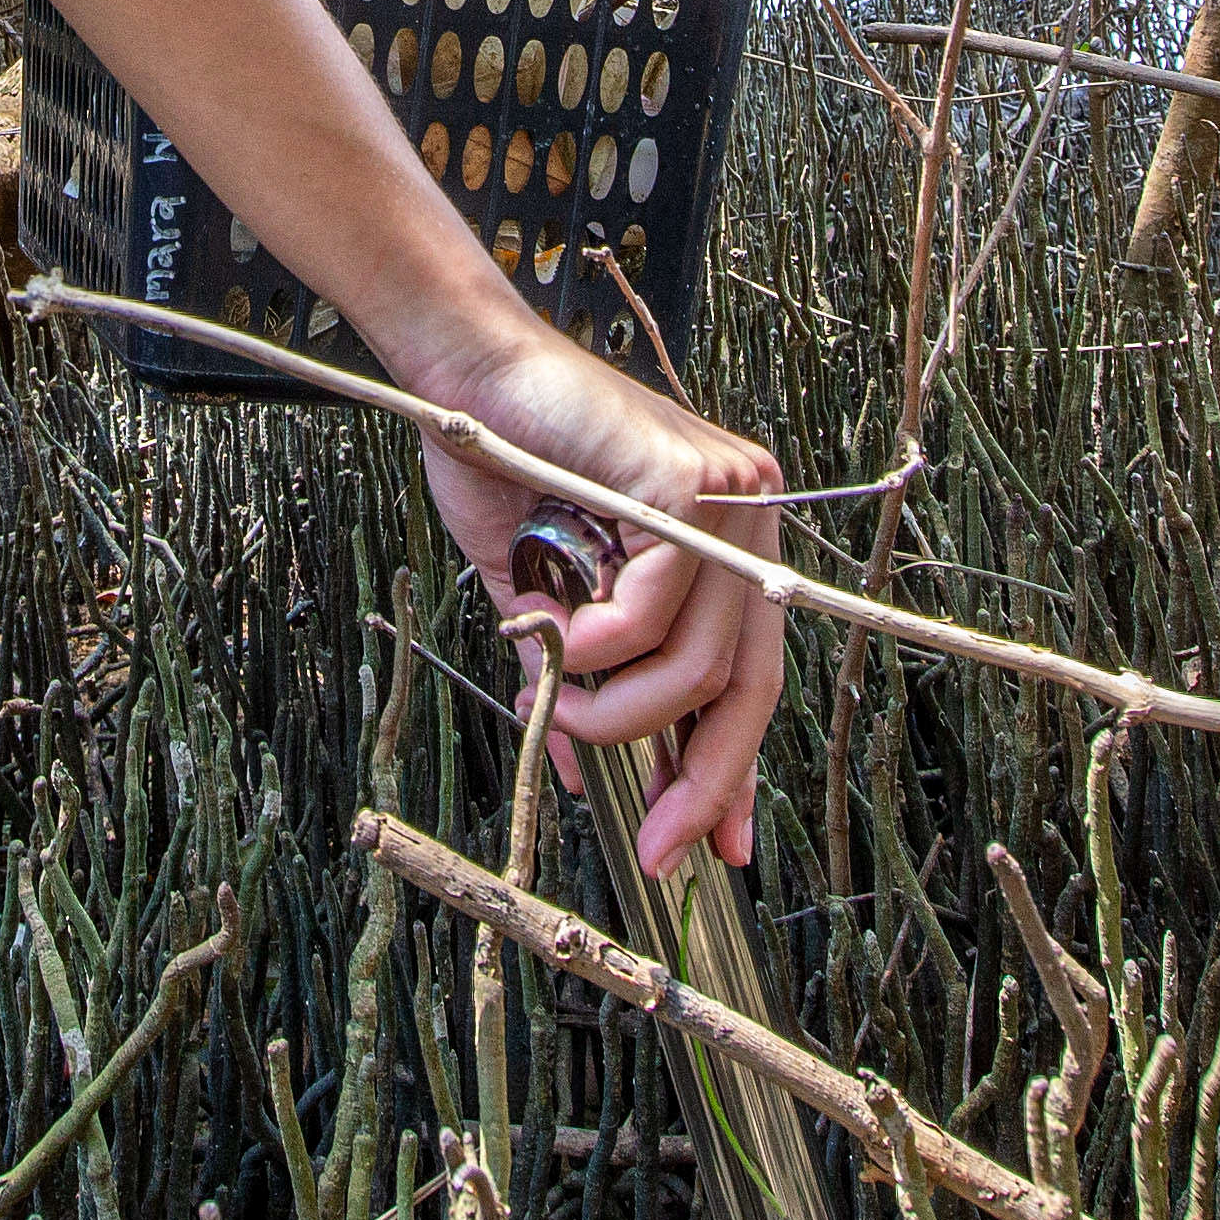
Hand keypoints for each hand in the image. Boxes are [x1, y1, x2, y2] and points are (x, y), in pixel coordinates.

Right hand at [404, 324, 786, 874]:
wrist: (466, 374)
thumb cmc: (505, 463)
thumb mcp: (550, 601)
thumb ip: (582, 681)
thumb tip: (591, 783)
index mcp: (732, 538)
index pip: (753, 673)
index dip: (733, 766)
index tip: (715, 846)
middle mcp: (751, 513)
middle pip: (746, 680)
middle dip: (696, 775)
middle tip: (653, 841)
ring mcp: (730, 495)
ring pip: (697, 662)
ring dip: (617, 709)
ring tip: (557, 702)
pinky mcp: (687, 483)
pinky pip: (652, 608)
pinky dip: (595, 642)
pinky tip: (550, 628)